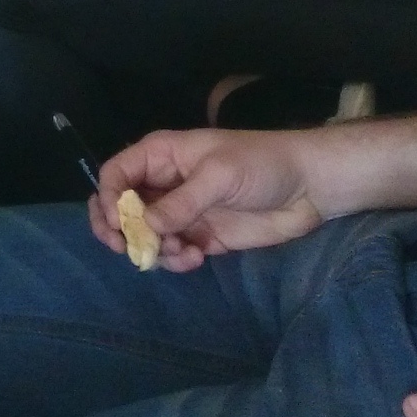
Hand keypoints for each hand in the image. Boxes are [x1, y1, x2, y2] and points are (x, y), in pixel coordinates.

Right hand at [88, 127, 327, 270]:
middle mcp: (164, 184)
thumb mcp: (219, 176)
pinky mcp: (201, 236)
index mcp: (160, 156)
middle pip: (120, 208)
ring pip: (145, 235)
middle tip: (129, 250)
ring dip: (154, 249)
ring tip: (182, 253)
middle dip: (119, 230)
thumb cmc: (262, 165)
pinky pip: (173, 252)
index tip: (118, 225)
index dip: (107, 199)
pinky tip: (196, 258)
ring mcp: (182, 212)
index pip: (115, 175)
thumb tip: (145, 226)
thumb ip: (181, 202)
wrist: (309, 186)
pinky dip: (177, 260)